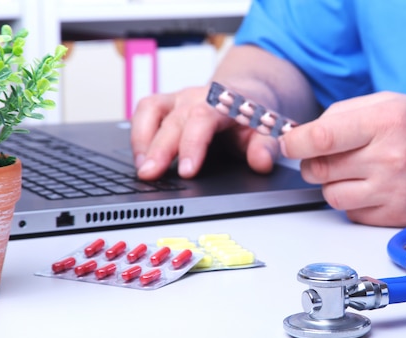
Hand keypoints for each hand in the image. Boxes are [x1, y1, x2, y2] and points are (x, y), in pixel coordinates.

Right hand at [130, 85, 279, 179]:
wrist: (247, 94)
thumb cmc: (253, 115)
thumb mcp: (267, 131)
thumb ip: (267, 147)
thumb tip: (262, 162)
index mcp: (223, 101)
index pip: (202, 118)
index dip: (192, 144)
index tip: (186, 171)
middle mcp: (197, 96)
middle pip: (173, 119)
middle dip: (159, 149)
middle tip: (150, 176)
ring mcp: (179, 98)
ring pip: (151, 109)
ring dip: (142, 139)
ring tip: (142, 168)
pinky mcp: (166, 103)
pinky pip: (145, 110)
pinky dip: (138, 133)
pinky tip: (140, 157)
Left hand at [279, 92, 405, 225]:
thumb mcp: (395, 103)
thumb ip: (347, 114)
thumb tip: (306, 134)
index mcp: (387, 121)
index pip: (320, 137)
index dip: (294, 142)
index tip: (287, 144)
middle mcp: (390, 157)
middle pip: (318, 169)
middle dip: (312, 163)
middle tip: (326, 156)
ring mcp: (394, 191)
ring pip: (330, 195)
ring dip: (332, 184)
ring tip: (356, 171)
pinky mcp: (397, 217)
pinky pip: (352, 213)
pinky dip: (353, 202)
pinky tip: (373, 188)